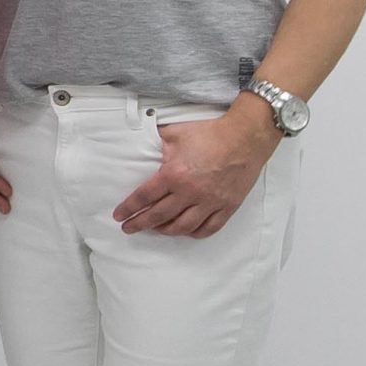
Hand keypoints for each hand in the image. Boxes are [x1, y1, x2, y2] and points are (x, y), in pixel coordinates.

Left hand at [115, 102, 277, 237]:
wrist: (246, 137)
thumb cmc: (210, 133)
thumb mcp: (175, 134)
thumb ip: (156, 144)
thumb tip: (141, 146)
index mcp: (174, 174)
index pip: (144, 197)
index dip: (128, 208)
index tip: (119, 215)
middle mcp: (190, 192)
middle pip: (159, 216)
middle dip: (140, 224)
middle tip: (129, 228)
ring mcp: (210, 202)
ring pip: (183, 226)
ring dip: (165, 230)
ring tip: (154, 229)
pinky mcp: (228, 206)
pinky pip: (209, 227)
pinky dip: (194, 233)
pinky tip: (185, 231)